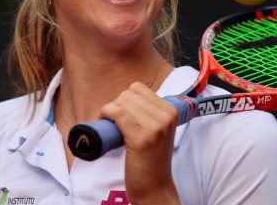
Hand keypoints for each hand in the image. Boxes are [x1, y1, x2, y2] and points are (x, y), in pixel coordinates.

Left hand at [100, 82, 180, 204]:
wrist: (155, 188)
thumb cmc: (152, 160)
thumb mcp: (160, 131)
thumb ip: (152, 113)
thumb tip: (128, 97)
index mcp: (172, 111)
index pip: (140, 88)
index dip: (126, 99)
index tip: (122, 112)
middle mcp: (166, 117)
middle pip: (130, 94)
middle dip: (117, 104)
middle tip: (114, 121)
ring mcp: (154, 127)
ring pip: (122, 102)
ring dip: (110, 110)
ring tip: (110, 125)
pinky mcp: (140, 138)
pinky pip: (117, 113)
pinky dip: (106, 113)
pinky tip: (105, 122)